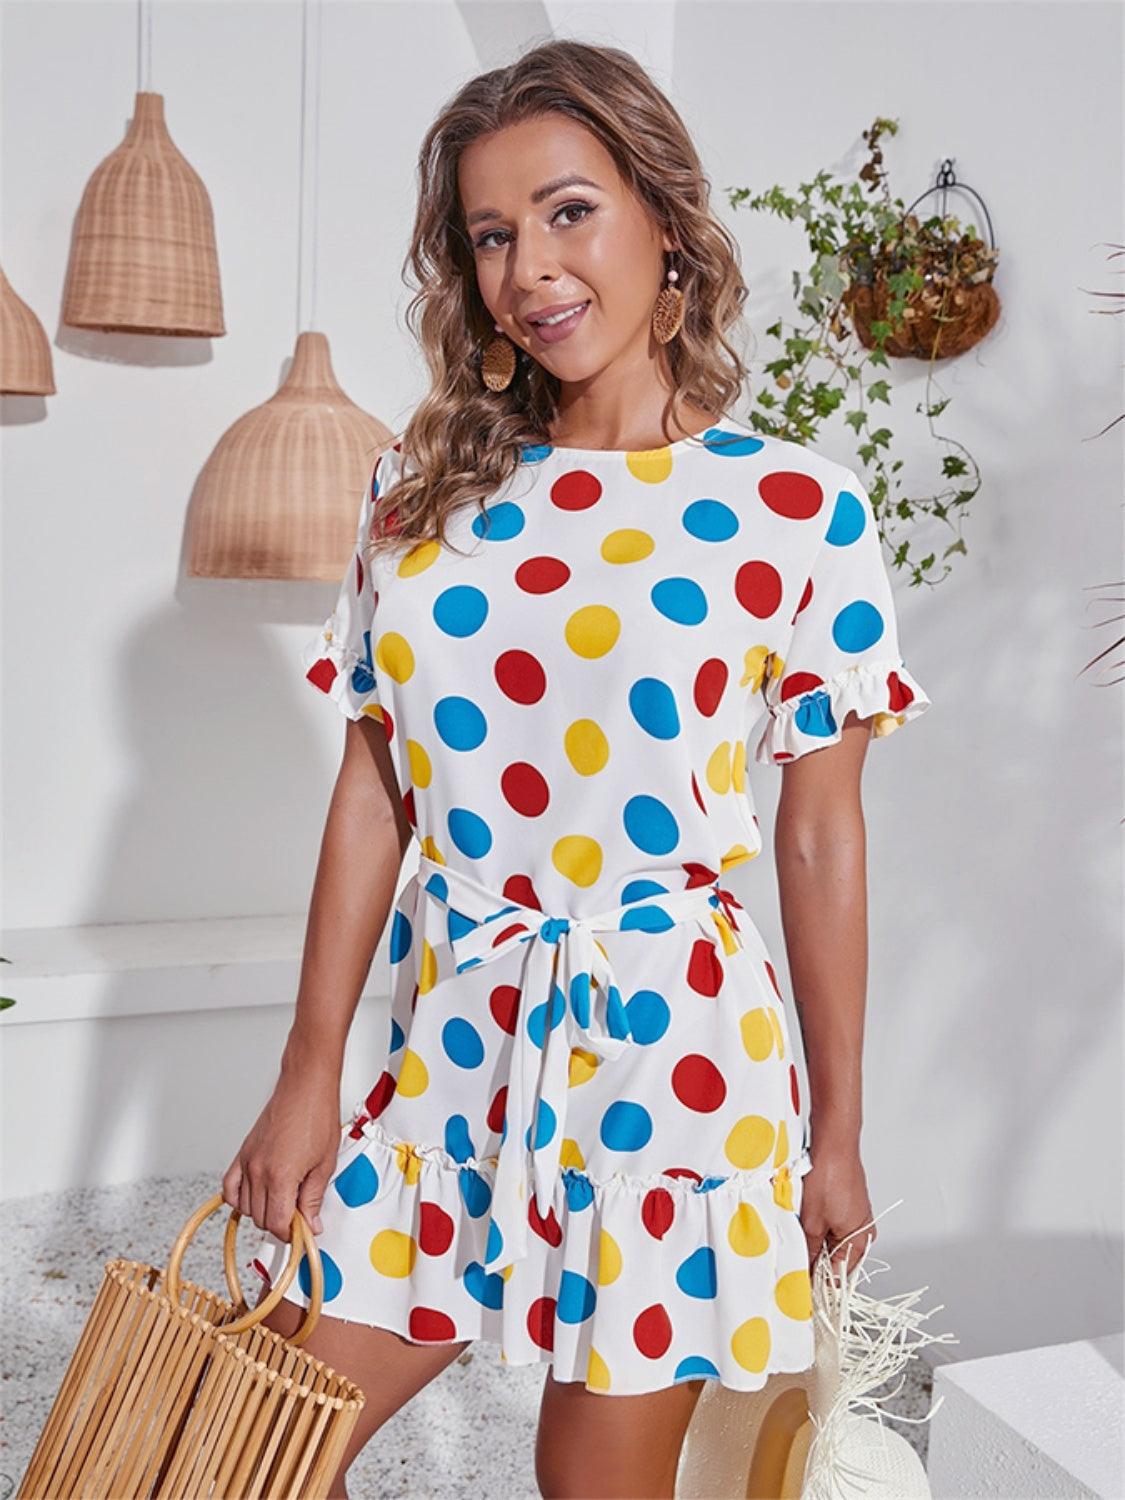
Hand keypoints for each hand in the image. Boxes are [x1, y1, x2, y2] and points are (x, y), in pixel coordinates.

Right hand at [221, 1070, 341, 1242]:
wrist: (305, 1087)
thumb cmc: (317, 1116)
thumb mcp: (325, 1163)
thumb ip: (314, 1198)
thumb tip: (311, 1225)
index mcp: (281, 1176)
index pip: (278, 1224)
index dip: (292, 1234)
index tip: (304, 1232)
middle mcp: (259, 1171)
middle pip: (262, 1219)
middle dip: (281, 1223)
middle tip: (300, 1215)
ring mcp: (248, 1162)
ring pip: (246, 1207)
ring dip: (264, 1212)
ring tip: (284, 1202)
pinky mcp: (242, 1153)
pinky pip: (230, 1187)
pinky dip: (239, 1199)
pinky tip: (255, 1198)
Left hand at [798, 1139, 875, 1277]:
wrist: (833, 1141)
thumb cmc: (829, 1176)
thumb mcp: (811, 1222)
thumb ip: (809, 1252)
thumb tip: (803, 1274)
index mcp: (860, 1242)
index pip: (838, 1278)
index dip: (816, 1283)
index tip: (795, 1285)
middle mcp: (861, 1232)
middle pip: (834, 1260)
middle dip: (812, 1260)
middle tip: (790, 1257)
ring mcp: (854, 1217)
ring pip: (828, 1241)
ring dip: (810, 1240)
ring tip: (795, 1231)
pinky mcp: (844, 1204)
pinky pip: (827, 1224)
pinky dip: (813, 1224)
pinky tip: (799, 1216)